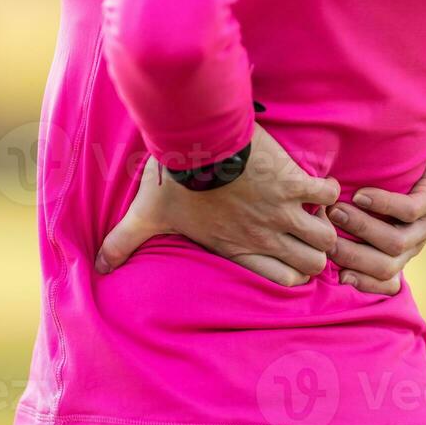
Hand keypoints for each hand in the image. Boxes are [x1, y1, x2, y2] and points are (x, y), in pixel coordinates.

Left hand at [97, 124, 341, 286]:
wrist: (194, 143)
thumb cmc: (172, 181)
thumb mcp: (146, 216)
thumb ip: (123, 241)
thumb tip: (98, 266)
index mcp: (237, 248)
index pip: (281, 281)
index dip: (291, 275)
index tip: (288, 257)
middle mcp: (264, 236)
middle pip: (311, 264)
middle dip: (313, 253)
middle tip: (306, 235)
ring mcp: (282, 211)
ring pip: (325, 236)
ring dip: (324, 224)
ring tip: (313, 212)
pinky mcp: (293, 183)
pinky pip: (328, 196)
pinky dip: (327, 190)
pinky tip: (314, 183)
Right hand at [327, 124, 425, 295]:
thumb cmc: (413, 191)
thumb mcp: (391, 218)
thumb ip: (366, 228)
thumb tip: (323, 231)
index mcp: (401, 254)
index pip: (383, 281)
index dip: (360, 282)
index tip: (332, 272)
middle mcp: (413, 245)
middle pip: (384, 266)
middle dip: (351, 256)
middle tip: (324, 239)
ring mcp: (425, 225)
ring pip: (394, 242)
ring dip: (361, 228)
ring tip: (337, 212)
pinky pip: (407, 211)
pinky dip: (382, 204)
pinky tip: (361, 195)